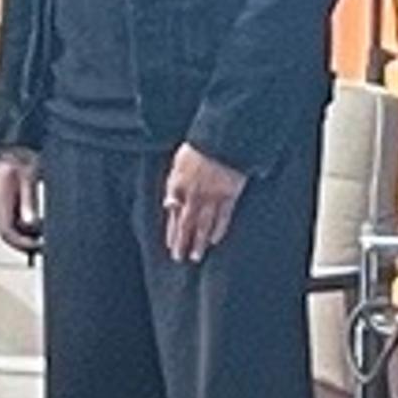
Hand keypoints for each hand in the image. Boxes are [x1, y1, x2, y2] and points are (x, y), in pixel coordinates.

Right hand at [0, 149, 43, 254]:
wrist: (16, 143)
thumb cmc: (22, 154)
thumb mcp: (29, 176)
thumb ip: (28, 200)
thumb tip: (30, 224)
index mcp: (0, 198)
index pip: (6, 232)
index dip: (21, 244)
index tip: (38, 246)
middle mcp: (0, 203)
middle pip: (9, 234)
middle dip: (25, 244)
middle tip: (45, 248)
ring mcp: (5, 202)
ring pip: (13, 228)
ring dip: (28, 236)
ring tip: (47, 239)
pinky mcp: (12, 199)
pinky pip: (18, 219)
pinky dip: (30, 227)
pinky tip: (44, 226)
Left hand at [163, 142, 248, 262]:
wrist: (222, 139)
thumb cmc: (199, 147)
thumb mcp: (178, 163)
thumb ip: (174, 185)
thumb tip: (169, 205)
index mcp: (178, 185)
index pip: (173, 215)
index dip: (171, 232)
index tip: (170, 245)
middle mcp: (193, 195)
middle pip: (186, 224)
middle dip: (182, 243)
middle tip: (179, 258)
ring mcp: (212, 196)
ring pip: (203, 224)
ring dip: (199, 242)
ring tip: (196, 256)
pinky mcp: (229, 195)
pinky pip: (223, 217)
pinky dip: (218, 230)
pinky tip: (215, 241)